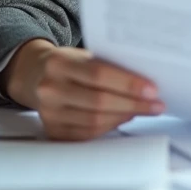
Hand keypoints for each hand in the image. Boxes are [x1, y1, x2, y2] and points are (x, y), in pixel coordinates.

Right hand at [3, 39, 164, 140]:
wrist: (34, 75)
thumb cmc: (68, 64)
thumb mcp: (83, 55)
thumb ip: (108, 66)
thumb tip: (145, 83)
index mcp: (59, 63)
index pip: (99, 74)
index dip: (128, 84)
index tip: (152, 89)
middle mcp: (50, 88)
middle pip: (99, 101)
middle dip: (133, 104)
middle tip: (156, 105)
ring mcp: (49, 112)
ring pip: (95, 120)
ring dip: (124, 117)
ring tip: (143, 110)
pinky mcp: (52, 130)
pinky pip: (87, 134)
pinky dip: (109, 126)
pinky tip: (123, 118)